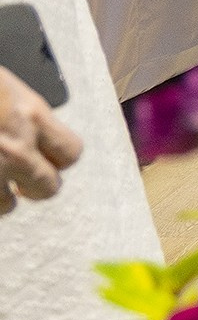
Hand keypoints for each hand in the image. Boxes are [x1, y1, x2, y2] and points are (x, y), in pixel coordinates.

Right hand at [0, 66, 82, 215]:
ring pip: (5, 207)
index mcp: (29, 116)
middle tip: (17, 181)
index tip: (46, 158)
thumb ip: (14, 112)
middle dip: (32, 185)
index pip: (69, 152)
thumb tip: (20, 126)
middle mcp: (14, 149)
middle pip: (47, 187)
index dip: (57, 158)